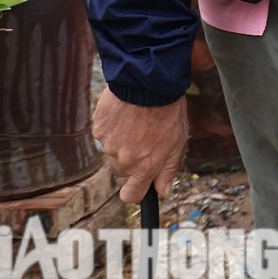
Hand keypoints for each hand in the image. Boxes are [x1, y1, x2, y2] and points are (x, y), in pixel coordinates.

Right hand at [93, 88, 188, 204]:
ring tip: (138, 120)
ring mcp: (108, 145)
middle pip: (123, 171)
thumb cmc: (168, 111)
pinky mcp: (98, 129)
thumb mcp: (179, 141)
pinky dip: (113, 127)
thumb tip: (164, 192)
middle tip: (146, 137)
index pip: (131, 195)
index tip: (139, 185)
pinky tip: (126, 112)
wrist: (148, 83)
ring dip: (123, 141)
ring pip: (114, 151)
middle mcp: (124, 160)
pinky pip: (105, 134)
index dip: (135, 191)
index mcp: (144, 166)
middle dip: (132, 159)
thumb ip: (169, 169)